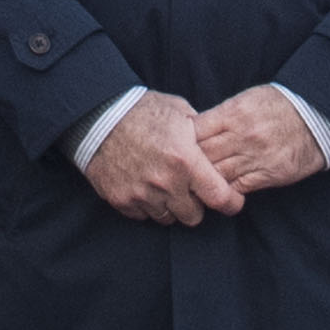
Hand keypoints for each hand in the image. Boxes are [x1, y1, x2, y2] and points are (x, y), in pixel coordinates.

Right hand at [80, 100, 243, 227]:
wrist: (98, 115)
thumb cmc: (143, 110)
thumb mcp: (181, 112)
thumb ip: (203, 135)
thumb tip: (221, 147)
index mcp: (185, 160)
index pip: (220, 197)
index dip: (231, 202)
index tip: (232, 201)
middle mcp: (165, 182)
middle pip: (194, 216)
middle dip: (196, 204)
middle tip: (190, 189)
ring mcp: (141, 194)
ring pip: (168, 218)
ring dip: (170, 206)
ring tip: (164, 185)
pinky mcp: (121, 200)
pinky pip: (143, 215)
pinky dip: (147, 205)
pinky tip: (144, 185)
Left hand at [188, 86, 327, 199]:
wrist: (317, 116)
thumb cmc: (278, 105)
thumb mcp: (247, 99)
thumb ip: (221, 115)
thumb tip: (193, 129)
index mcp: (234, 113)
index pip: (195, 130)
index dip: (179, 141)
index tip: (172, 147)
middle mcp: (243, 135)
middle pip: (202, 155)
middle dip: (186, 165)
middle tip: (174, 172)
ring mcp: (256, 156)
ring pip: (217, 174)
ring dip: (202, 182)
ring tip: (189, 186)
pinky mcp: (268, 174)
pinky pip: (237, 188)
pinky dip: (224, 191)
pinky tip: (214, 192)